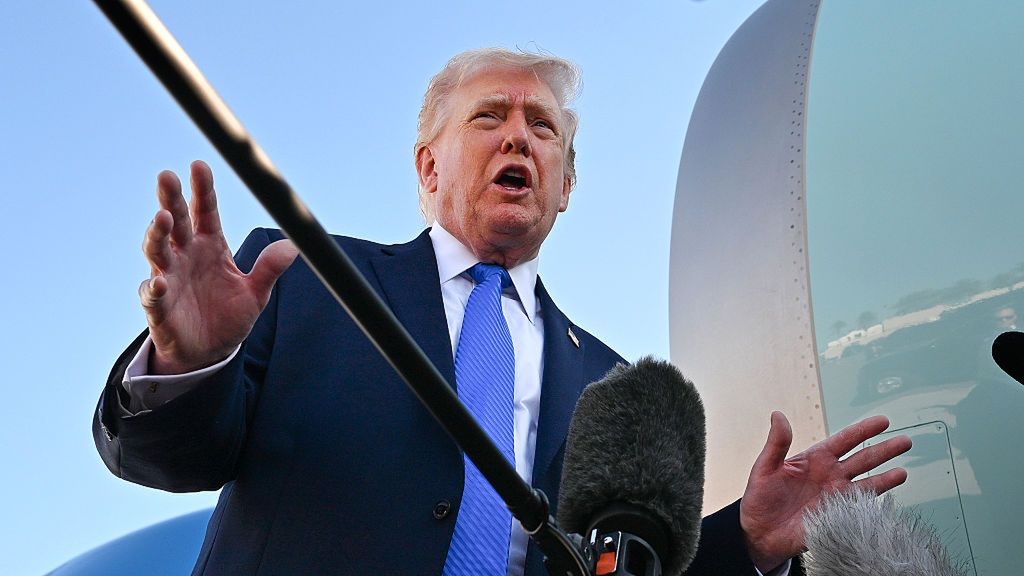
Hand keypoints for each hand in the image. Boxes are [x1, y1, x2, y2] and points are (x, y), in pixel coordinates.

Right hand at [138, 160, 297, 373]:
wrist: (209, 353)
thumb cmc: (229, 316)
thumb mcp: (255, 293)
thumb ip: (269, 269)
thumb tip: (292, 246)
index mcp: (211, 246)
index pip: (206, 211)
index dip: (203, 189)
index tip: (199, 165)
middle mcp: (186, 256)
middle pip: (176, 221)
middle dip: (171, 199)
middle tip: (167, 176)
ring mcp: (169, 278)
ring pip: (157, 250)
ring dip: (157, 234)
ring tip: (162, 219)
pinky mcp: (158, 307)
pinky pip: (152, 294)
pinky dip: (154, 287)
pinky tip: (159, 281)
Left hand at [739, 412, 911, 571]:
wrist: (759, 532)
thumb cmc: (760, 498)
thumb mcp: (765, 467)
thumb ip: (776, 443)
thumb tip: (777, 415)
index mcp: (815, 459)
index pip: (844, 440)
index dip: (863, 430)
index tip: (883, 421)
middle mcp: (830, 476)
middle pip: (863, 459)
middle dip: (884, 450)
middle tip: (905, 441)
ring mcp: (836, 497)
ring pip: (867, 483)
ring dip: (886, 478)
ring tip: (904, 472)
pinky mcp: (837, 516)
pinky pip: (860, 508)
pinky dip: (873, 504)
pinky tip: (886, 501)